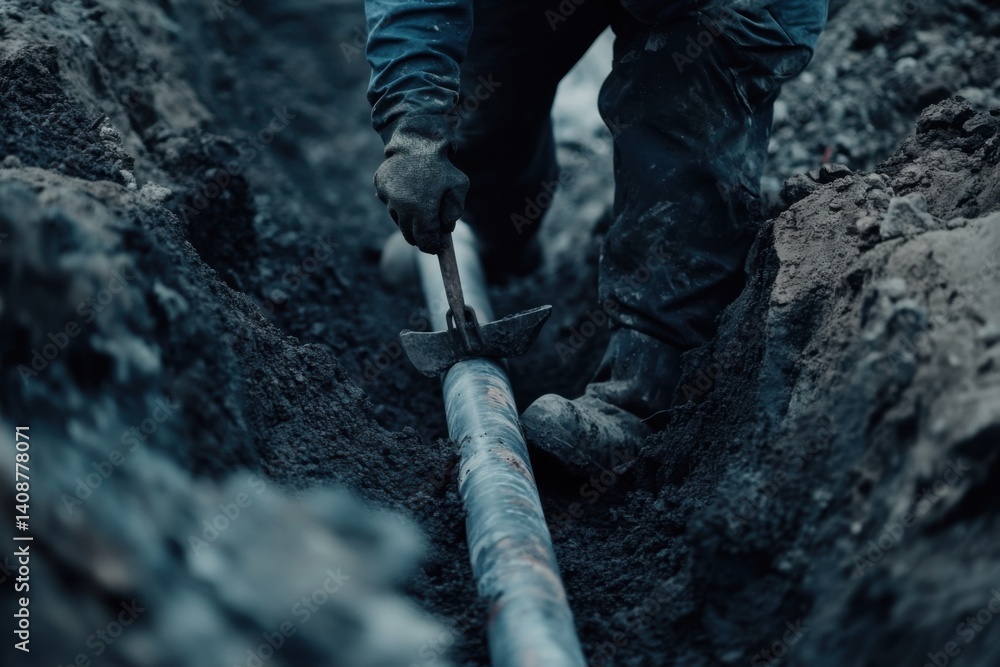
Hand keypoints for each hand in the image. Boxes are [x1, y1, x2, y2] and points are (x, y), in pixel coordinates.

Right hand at [374, 114, 468, 253]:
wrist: (418, 139)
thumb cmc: (442, 165)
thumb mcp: (459, 187)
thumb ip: (455, 212)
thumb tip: (446, 230)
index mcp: (422, 209)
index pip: (424, 240)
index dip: (431, 247)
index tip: (438, 247)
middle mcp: (401, 206)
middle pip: (409, 234)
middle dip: (420, 236)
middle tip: (431, 233)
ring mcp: (388, 196)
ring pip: (398, 219)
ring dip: (409, 218)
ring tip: (421, 204)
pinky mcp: (380, 186)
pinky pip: (389, 202)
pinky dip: (398, 201)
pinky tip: (408, 190)